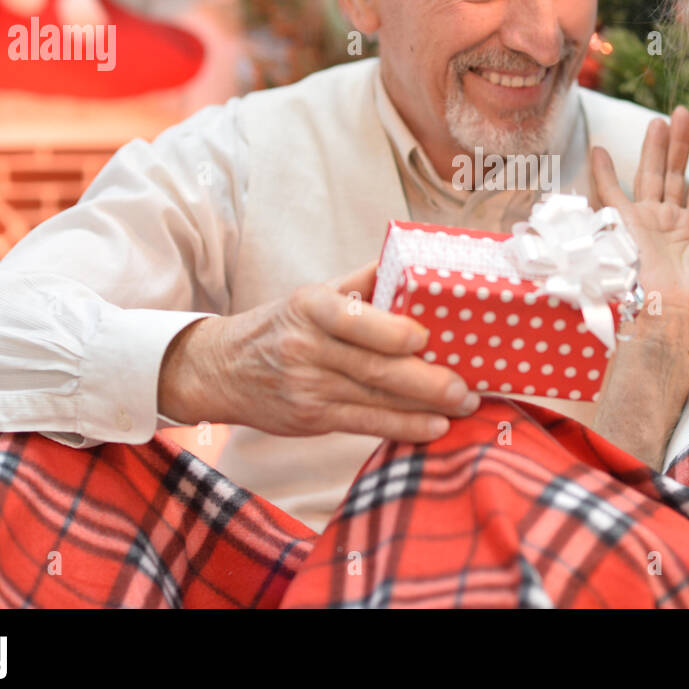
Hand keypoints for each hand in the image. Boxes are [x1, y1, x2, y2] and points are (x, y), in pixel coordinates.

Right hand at [159, 262, 479, 441]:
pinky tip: (434, 427)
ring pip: (374, 400)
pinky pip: (365, 425)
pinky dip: (403, 427)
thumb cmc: (283, 324)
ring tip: (465, 404)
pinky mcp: (312, 419)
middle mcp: (306, 347)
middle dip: (426, 380)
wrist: (221, 369)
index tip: (427, 338)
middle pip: (374, 367)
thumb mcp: (312, 293)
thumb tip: (414, 262)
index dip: (391, 332)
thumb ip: (362, 281)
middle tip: (467, 385)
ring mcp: (308, 387)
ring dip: (425, 406)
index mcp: (310, 306)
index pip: (353, 319)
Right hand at [591, 105, 688, 345]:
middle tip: (682, 113)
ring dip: (654, 148)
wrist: (670, 315)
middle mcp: (668, 223)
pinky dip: (602, 173)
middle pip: (674, 174)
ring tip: (660, 120)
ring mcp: (645, 222)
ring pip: (650, 175)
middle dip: (679, 144)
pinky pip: (609, 193)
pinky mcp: (623, 224)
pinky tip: (600, 150)